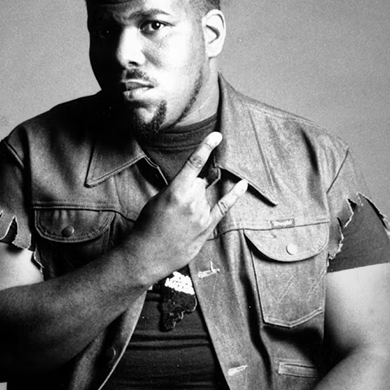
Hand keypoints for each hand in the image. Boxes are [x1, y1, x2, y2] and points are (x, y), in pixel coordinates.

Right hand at [119, 132, 247, 284]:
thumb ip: (176, 188)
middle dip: (192, 187)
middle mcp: (192, 201)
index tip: (217, 135)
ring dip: (197, 201)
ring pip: (206, 196)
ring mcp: (202, 214)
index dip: (206, 147)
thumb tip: (192, 181)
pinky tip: (242, 185)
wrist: (147, 255)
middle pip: (201, 181)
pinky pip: (224, 207)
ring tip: (180, 218)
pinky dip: (234, 195)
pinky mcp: (207, 227)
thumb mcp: (157, 200)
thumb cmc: (148, 226)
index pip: (194, 163)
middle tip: (177, 205)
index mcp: (176, 191)